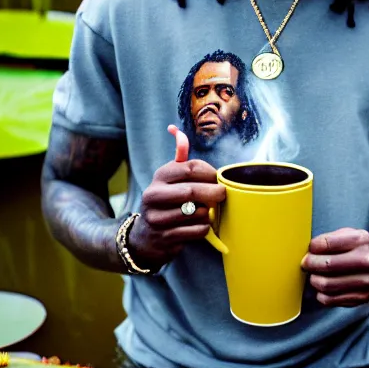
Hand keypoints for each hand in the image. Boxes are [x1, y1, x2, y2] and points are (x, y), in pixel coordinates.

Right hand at [127, 125, 224, 266]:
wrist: (146, 236)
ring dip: (207, 213)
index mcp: (159, 176)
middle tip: (222, 194)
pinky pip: (196, 231)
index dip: (210, 173)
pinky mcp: (164, 238)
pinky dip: (204, 228)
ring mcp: (157, 218)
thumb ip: (179, 156)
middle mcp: (153, 196)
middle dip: (213, 193)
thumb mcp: (170, 178)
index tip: (218, 178)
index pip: (190, 168)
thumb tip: (176, 129)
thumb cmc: (168, 201)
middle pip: (191, 191)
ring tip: (207, 211)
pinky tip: (201, 225)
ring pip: (195, 213)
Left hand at [301, 228, 368, 306]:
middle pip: (326, 265)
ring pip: (326, 285)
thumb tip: (309, 252)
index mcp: (361, 240)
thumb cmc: (360, 247)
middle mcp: (367, 261)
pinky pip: (330, 300)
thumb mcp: (350, 234)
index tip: (311, 248)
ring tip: (314, 275)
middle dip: (310, 264)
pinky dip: (320, 294)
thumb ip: (329, 239)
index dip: (313, 247)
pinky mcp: (362, 298)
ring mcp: (366, 282)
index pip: (326, 243)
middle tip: (306, 263)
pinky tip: (323, 287)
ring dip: (314, 280)